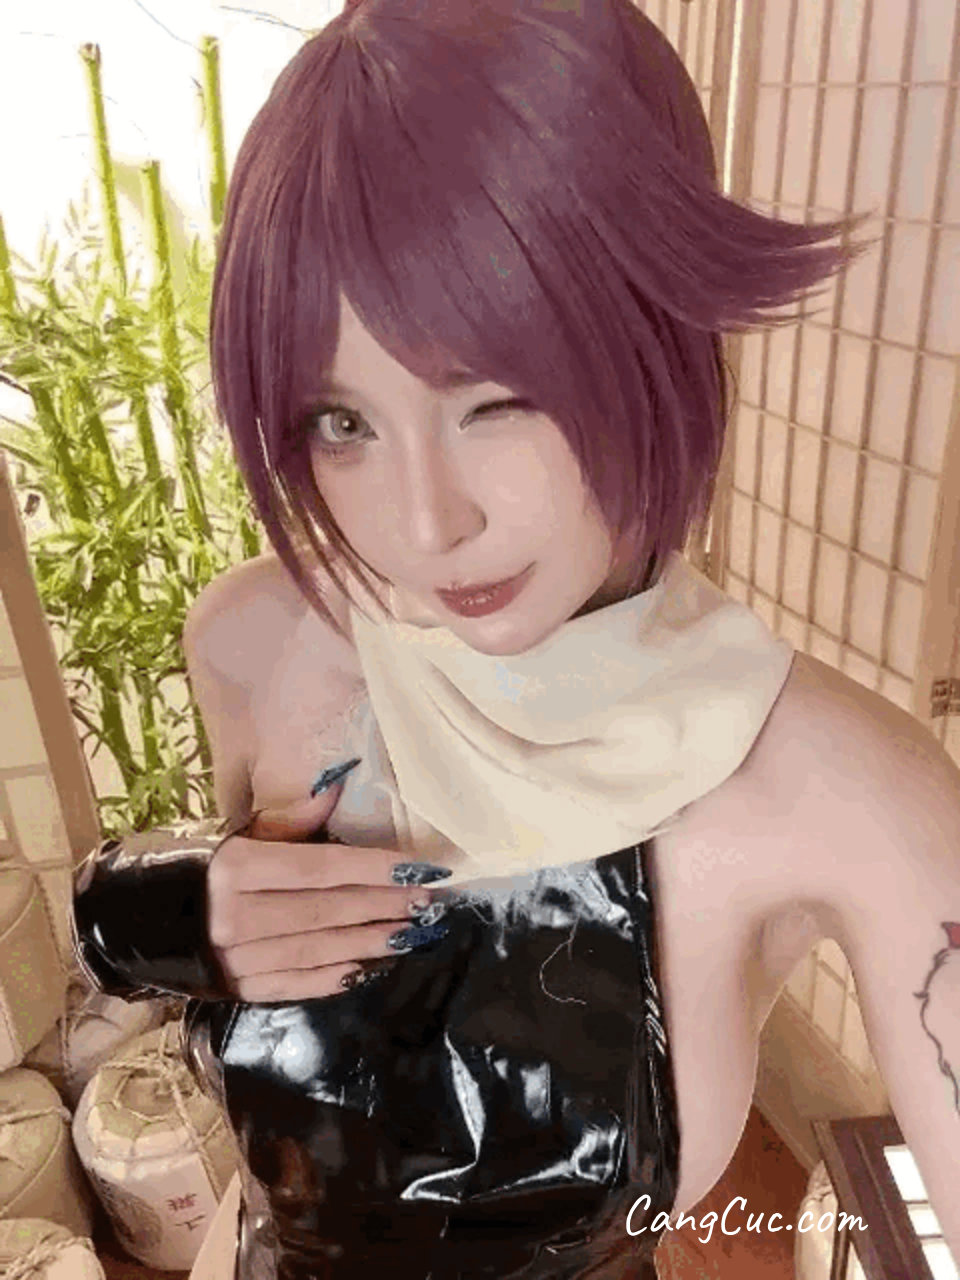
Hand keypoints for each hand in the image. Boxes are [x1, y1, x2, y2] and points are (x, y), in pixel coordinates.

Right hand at [207, 779, 447, 1001]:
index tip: (418, 867)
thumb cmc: (193, 864)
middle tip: (426, 900)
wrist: (133, 917)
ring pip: (318, 950)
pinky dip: (334, 976)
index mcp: (236, 868)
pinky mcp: (237, 990)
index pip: (320, 868)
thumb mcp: (235, 834)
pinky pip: (296, 984)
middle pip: (327, 911)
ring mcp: (235, 959)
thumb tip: (337, 786)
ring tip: (410, 932)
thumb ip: (288, 821)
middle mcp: (235, 916)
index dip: (373, 869)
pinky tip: (367, 966)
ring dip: (370, 941)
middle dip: (383, 905)